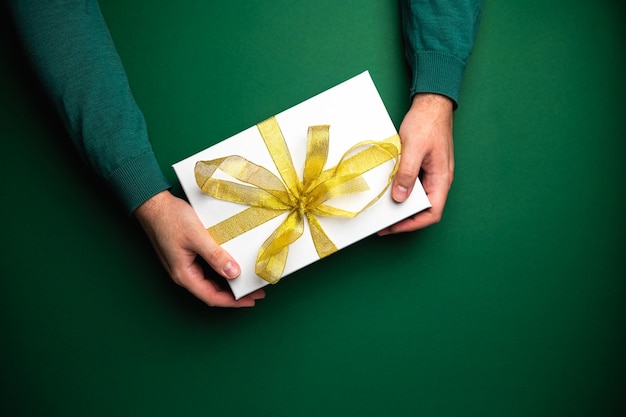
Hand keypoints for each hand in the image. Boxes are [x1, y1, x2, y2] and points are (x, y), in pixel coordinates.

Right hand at [134, 190, 264, 306]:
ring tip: (245, 281)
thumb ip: (215, 256)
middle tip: (254, 293)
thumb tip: (233, 273)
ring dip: (227, 283)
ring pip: (208, 281)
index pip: (212, 296)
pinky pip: (205, 270)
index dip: (233, 301)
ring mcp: (183, 265)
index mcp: (184, 274)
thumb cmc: (170, 218)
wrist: (153, 204)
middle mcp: (182, 274)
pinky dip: (219, 272)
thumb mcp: (197, 236)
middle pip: (211, 292)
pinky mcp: (185, 256)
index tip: (251, 300)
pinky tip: (230, 267)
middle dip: (233, 295)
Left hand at [379, 93, 453, 234]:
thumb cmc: (426, 123)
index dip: (413, 224)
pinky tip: (387, 189)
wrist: (431, 102)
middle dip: (404, 218)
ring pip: (417, 197)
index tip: (393, 227)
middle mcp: (438, 179)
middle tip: (382, 221)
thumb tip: (400, 198)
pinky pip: (412, 184)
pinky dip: (400, 190)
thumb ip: (407, 174)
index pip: (432, 212)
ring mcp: (431, 173)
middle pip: (424, 208)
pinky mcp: (423, 166)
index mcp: (442, 179)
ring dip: (401, 204)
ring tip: (382, 208)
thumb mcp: (414, 149)